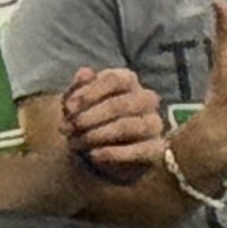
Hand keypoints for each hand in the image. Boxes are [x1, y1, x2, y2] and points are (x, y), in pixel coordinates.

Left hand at [56, 65, 164, 181]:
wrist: (98, 149)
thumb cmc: (88, 118)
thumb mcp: (77, 103)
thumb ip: (78, 87)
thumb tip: (85, 73)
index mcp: (128, 81)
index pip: (116, 79)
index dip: (91, 92)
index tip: (69, 107)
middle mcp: (146, 100)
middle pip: (123, 104)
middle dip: (92, 116)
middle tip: (69, 127)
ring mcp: (154, 124)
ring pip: (132, 126)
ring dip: (99, 134)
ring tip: (77, 142)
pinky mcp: (156, 149)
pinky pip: (142, 150)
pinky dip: (115, 153)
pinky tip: (94, 155)